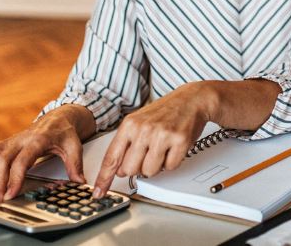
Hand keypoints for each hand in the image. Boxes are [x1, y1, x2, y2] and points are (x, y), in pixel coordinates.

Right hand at [0, 105, 92, 201]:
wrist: (57, 119)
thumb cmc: (64, 132)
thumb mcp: (74, 146)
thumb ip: (75, 165)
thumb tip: (79, 182)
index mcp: (37, 140)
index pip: (21, 161)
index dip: (15, 178)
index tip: (11, 193)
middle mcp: (20, 140)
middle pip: (1, 159)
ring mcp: (10, 141)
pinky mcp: (5, 144)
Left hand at [91, 82, 212, 197]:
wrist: (191, 99)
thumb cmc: (165, 111)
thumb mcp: (139, 122)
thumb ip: (126, 145)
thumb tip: (119, 170)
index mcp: (129, 125)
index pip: (112, 157)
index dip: (104, 178)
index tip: (99, 191)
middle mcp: (143, 130)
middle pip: (130, 170)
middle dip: (138, 168)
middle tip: (147, 155)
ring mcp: (162, 135)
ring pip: (150, 172)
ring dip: (156, 166)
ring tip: (162, 150)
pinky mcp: (180, 141)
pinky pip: (170, 167)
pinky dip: (172, 161)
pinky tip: (173, 148)